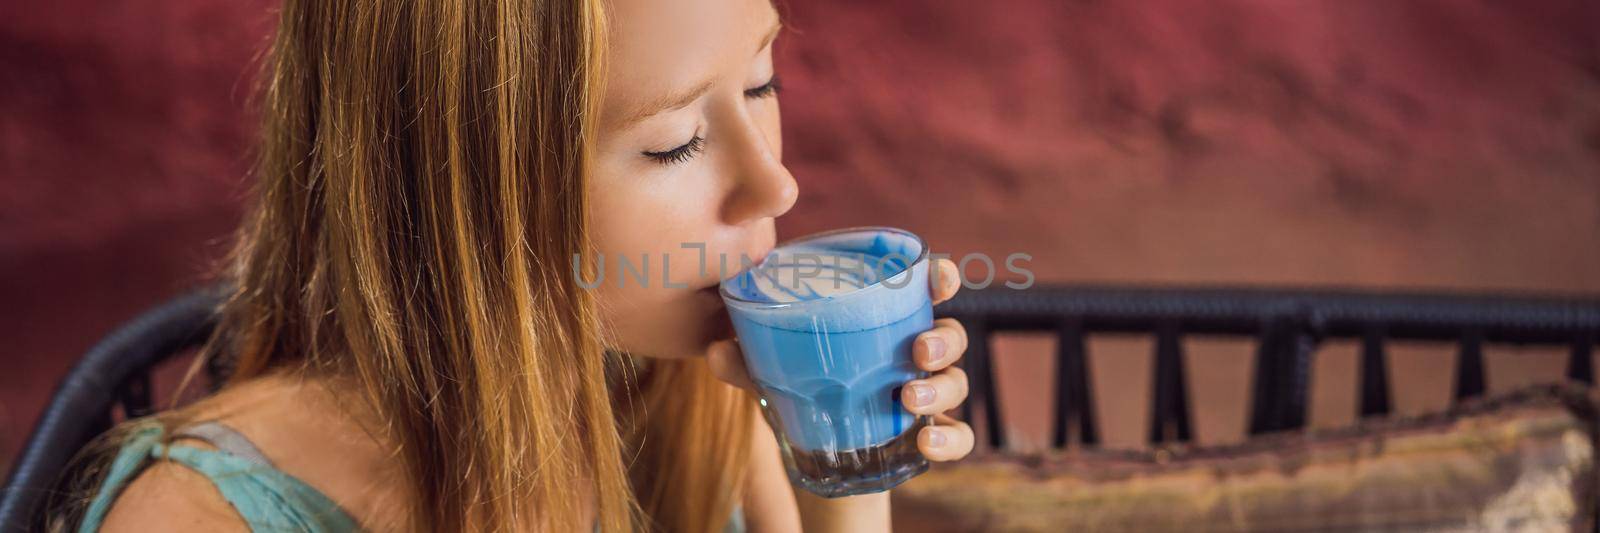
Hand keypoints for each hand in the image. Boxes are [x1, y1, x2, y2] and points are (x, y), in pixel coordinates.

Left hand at [708, 257, 976, 462]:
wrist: (816, 447)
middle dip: (942, 340)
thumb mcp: (772, 370)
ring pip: (957, 383)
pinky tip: (926, 443)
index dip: (941, 278)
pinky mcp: (929, 434)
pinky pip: (959, 436)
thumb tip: (713, 350)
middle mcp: (914, 353)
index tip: (940, 277)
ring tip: (908, 399)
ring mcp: (927, 393)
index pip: (924, 289)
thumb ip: (745, 358)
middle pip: (950, 334)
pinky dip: (950, 439)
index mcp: (884, 321)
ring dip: (941, 388)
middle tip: (915, 352)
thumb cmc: (802, 386)